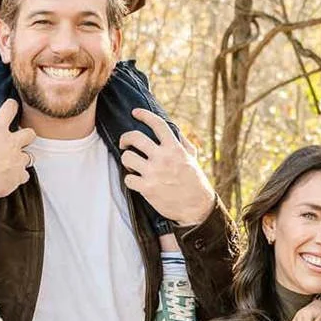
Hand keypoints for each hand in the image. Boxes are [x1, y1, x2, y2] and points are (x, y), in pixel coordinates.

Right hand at [0, 99, 35, 215]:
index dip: (11, 106)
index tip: (12, 105)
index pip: (9, 110)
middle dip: (27, 136)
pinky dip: (19, 176)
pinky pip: (24, 175)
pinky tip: (11, 178)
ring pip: (29, 156)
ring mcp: (17, 160)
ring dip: (21, 159)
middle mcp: (11, 143)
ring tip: (11, 163)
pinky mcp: (19, 176)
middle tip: (19, 141)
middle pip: (30, 133)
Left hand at [119, 109, 215, 228]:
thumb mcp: (192, 158)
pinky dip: (130, 180)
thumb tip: (173, 129)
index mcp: (174, 148)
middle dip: (125, 138)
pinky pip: (127, 179)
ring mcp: (154, 173)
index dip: (144, 114)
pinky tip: (136, 181)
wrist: (196, 207)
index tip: (135, 112)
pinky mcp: (147, 188)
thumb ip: (181, 142)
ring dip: (127, 160)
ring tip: (132, 165)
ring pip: (127, 157)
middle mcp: (163, 158)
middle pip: (135, 137)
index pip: (157, 124)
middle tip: (124, 143)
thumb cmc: (194, 181)